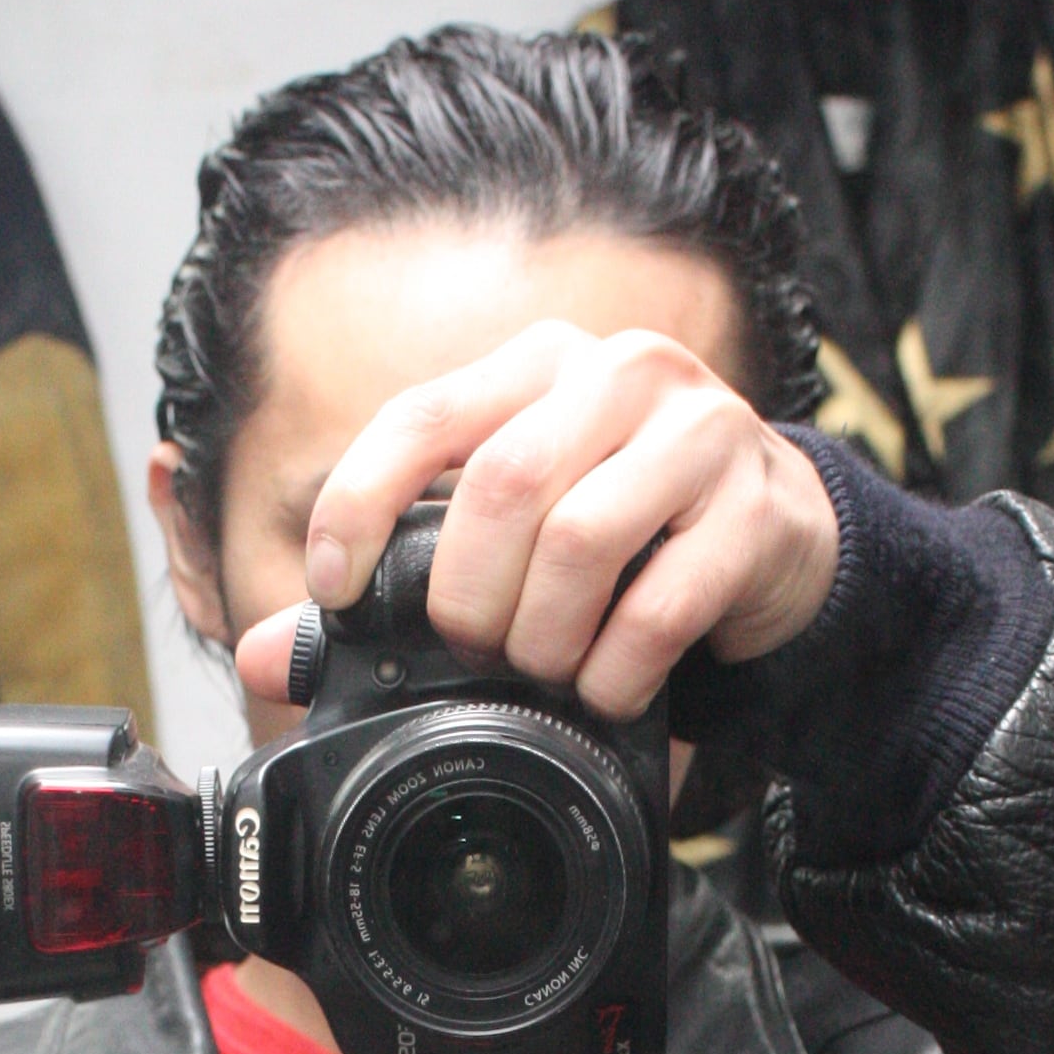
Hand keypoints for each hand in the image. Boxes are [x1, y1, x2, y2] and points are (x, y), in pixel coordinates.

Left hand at [232, 323, 840, 720]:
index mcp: (538, 366)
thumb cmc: (627, 534)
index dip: (360, 504)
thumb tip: (269, 653)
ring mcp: (698, 430)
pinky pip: (663, 602)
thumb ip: (401, 580)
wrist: (784, 536)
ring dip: (544, 637)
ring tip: (547, 671)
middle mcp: (617, 374)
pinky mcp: (757, 506)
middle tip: (476, 650)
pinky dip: (618, 668)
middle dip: (468, 596)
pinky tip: (611, 687)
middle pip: (500, 485)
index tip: (333, 590)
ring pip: (579, 539)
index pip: (423, 416)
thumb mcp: (516, 536)